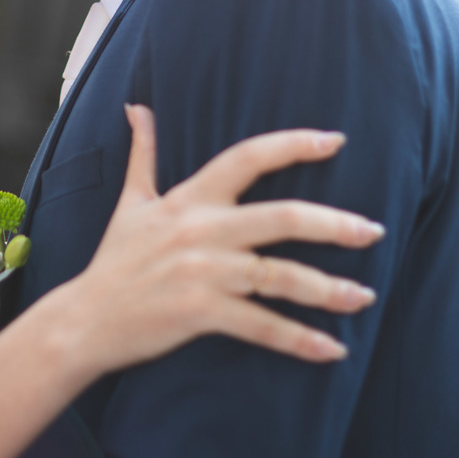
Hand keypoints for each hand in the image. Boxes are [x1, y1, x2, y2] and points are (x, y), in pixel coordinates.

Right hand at [69, 108, 383, 373]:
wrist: (84, 320)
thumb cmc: (114, 261)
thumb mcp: (130, 202)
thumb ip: (144, 154)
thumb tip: (139, 109)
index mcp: (189, 198)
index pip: (246, 158)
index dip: (292, 145)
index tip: (335, 141)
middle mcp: (201, 230)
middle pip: (282, 218)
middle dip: (335, 224)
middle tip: (374, 231)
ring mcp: (203, 273)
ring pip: (281, 277)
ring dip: (329, 289)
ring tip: (365, 296)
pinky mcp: (200, 313)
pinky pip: (262, 326)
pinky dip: (300, 339)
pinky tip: (333, 349)